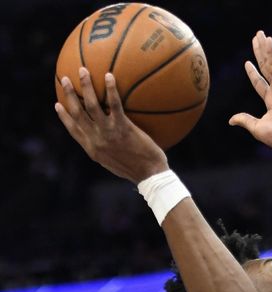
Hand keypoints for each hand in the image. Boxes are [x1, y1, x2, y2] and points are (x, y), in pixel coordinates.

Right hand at [54, 67, 167, 183]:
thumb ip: (108, 149)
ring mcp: (108, 133)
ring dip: (85, 86)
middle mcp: (96, 140)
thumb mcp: (116, 162)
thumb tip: (109, 141)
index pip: (73, 130)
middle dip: (69, 94)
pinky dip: (110, 89)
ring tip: (83, 70)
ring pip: (90, 105)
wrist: (149, 176)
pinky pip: (114, 105)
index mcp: (92, 149)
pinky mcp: (123, 128)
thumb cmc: (138, 170)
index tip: (57, 104)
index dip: (64, 117)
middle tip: (65, 79)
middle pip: (77, 113)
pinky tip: (109, 76)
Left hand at [229, 33, 271, 154]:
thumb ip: (244, 120)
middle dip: (260, 53)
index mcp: (270, 101)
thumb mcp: (256, 128)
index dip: (253, 73)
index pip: (260, 83)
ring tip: (260, 34)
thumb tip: (231, 120)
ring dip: (264, 47)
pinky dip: (271, 53)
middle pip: (265, 67)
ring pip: (270, 63)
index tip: (247, 63)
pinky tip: (268, 41)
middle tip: (256, 39)